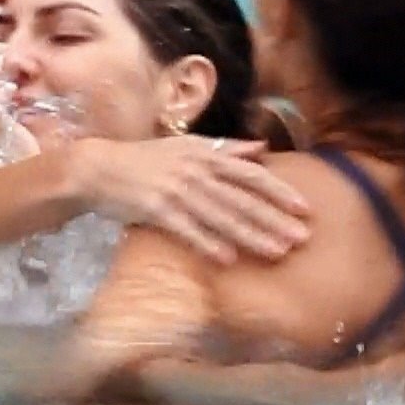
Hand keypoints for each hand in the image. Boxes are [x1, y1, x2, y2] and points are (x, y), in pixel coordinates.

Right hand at [71, 136, 309, 263]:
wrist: (100, 168)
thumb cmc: (147, 158)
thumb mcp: (187, 145)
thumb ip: (226, 148)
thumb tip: (261, 148)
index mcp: (206, 155)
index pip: (251, 174)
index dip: (279, 191)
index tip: (304, 207)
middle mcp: (196, 171)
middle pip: (242, 199)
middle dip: (274, 219)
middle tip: (301, 238)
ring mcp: (177, 191)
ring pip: (221, 216)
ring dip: (251, 235)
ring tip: (276, 252)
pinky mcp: (158, 210)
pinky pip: (188, 230)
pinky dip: (209, 243)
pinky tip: (229, 259)